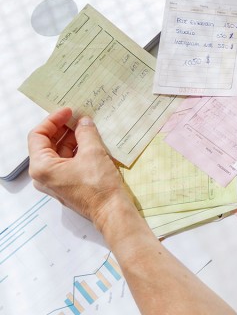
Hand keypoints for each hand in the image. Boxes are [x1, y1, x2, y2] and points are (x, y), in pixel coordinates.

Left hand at [28, 108, 131, 229]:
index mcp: (42, 167)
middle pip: (46, 144)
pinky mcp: (67, 184)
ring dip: (71, 138)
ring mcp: (55, 181)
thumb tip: (84, 122)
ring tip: (87, 127)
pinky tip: (90, 141)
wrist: (111, 211)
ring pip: (58, 153)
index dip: (53, 120)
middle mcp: (43, 175)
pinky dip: (76, 150)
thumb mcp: (93, 153)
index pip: (38, 136)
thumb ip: (86, 133)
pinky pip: (66, 162)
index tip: (68, 111)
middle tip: (78, 116)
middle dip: (62, 128)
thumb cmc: (98, 186)